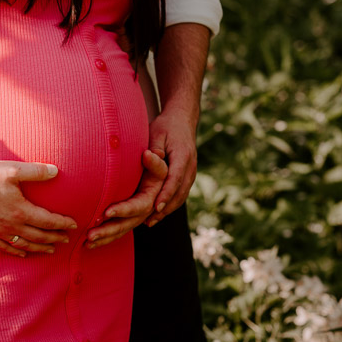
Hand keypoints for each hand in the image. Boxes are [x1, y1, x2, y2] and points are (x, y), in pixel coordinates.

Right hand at [0, 160, 76, 257]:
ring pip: (25, 244)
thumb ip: (36, 171)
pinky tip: (24, 252)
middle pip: (39, 236)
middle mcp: (11, 226)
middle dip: (55, 238)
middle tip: (67, 238)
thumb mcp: (12, 169)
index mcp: (20, 211)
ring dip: (40, 247)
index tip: (74, 224)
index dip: (63, 223)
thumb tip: (56, 170)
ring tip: (52, 248)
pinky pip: (6, 247)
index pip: (48, 221)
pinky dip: (18, 251)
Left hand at [84, 149, 168, 248]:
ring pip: (120, 231)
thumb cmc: (153, 164)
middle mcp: (145, 211)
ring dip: (104, 238)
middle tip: (90, 234)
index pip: (139, 206)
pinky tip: (88, 245)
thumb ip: (155, 162)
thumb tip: (148, 154)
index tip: (107, 212)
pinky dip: (103, 239)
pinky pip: (116, 232)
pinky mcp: (127, 220)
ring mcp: (136, 217)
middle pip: (127, 224)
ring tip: (86, 243)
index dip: (124, 210)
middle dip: (108, 230)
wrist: (153, 170)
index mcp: (152, 197)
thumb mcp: (157, 163)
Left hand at [143, 108, 198, 225]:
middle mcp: (191, 167)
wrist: (183, 120)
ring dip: (167, 210)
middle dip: (165, 209)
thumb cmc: (166, 125)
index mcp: (183, 156)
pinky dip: (171, 204)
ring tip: (150, 222)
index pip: (175, 179)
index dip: (166, 194)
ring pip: (181, 196)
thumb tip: (151, 157)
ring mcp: (192, 172)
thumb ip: (154, 146)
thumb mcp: (157, 131)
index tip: (156, 207)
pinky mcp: (188, 175)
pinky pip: (181, 193)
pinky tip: (158, 213)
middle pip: (179, 192)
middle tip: (149, 221)